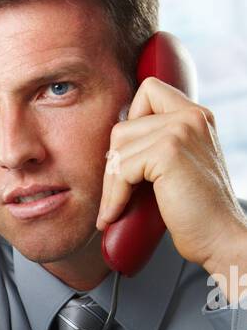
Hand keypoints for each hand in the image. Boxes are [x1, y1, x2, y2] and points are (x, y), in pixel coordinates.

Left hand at [96, 76, 246, 275]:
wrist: (220, 237)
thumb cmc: (198, 212)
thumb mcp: (180, 167)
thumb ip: (158, 145)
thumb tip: (114, 146)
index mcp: (196, 117)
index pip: (149, 91)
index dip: (129, 122)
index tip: (128, 159)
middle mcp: (191, 117)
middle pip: (124, 126)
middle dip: (113, 165)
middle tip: (113, 195)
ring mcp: (180, 130)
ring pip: (118, 148)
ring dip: (110, 184)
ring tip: (113, 209)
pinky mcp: (168, 152)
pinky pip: (122, 169)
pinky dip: (113, 196)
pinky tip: (114, 214)